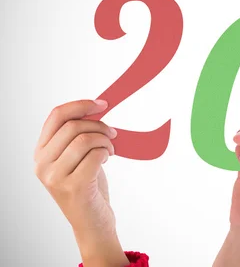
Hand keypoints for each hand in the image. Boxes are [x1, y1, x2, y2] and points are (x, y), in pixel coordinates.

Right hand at [34, 100, 128, 266]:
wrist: (92, 222)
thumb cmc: (87, 186)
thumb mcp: (76, 158)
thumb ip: (77, 135)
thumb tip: (96, 108)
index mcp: (41, 152)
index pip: (56, 116)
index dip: (81, 105)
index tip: (102, 104)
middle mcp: (42, 164)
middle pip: (73, 125)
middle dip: (99, 125)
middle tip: (112, 133)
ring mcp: (55, 176)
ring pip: (85, 139)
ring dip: (105, 140)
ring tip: (110, 149)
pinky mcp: (73, 186)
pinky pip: (96, 155)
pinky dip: (106, 152)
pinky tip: (107, 159)